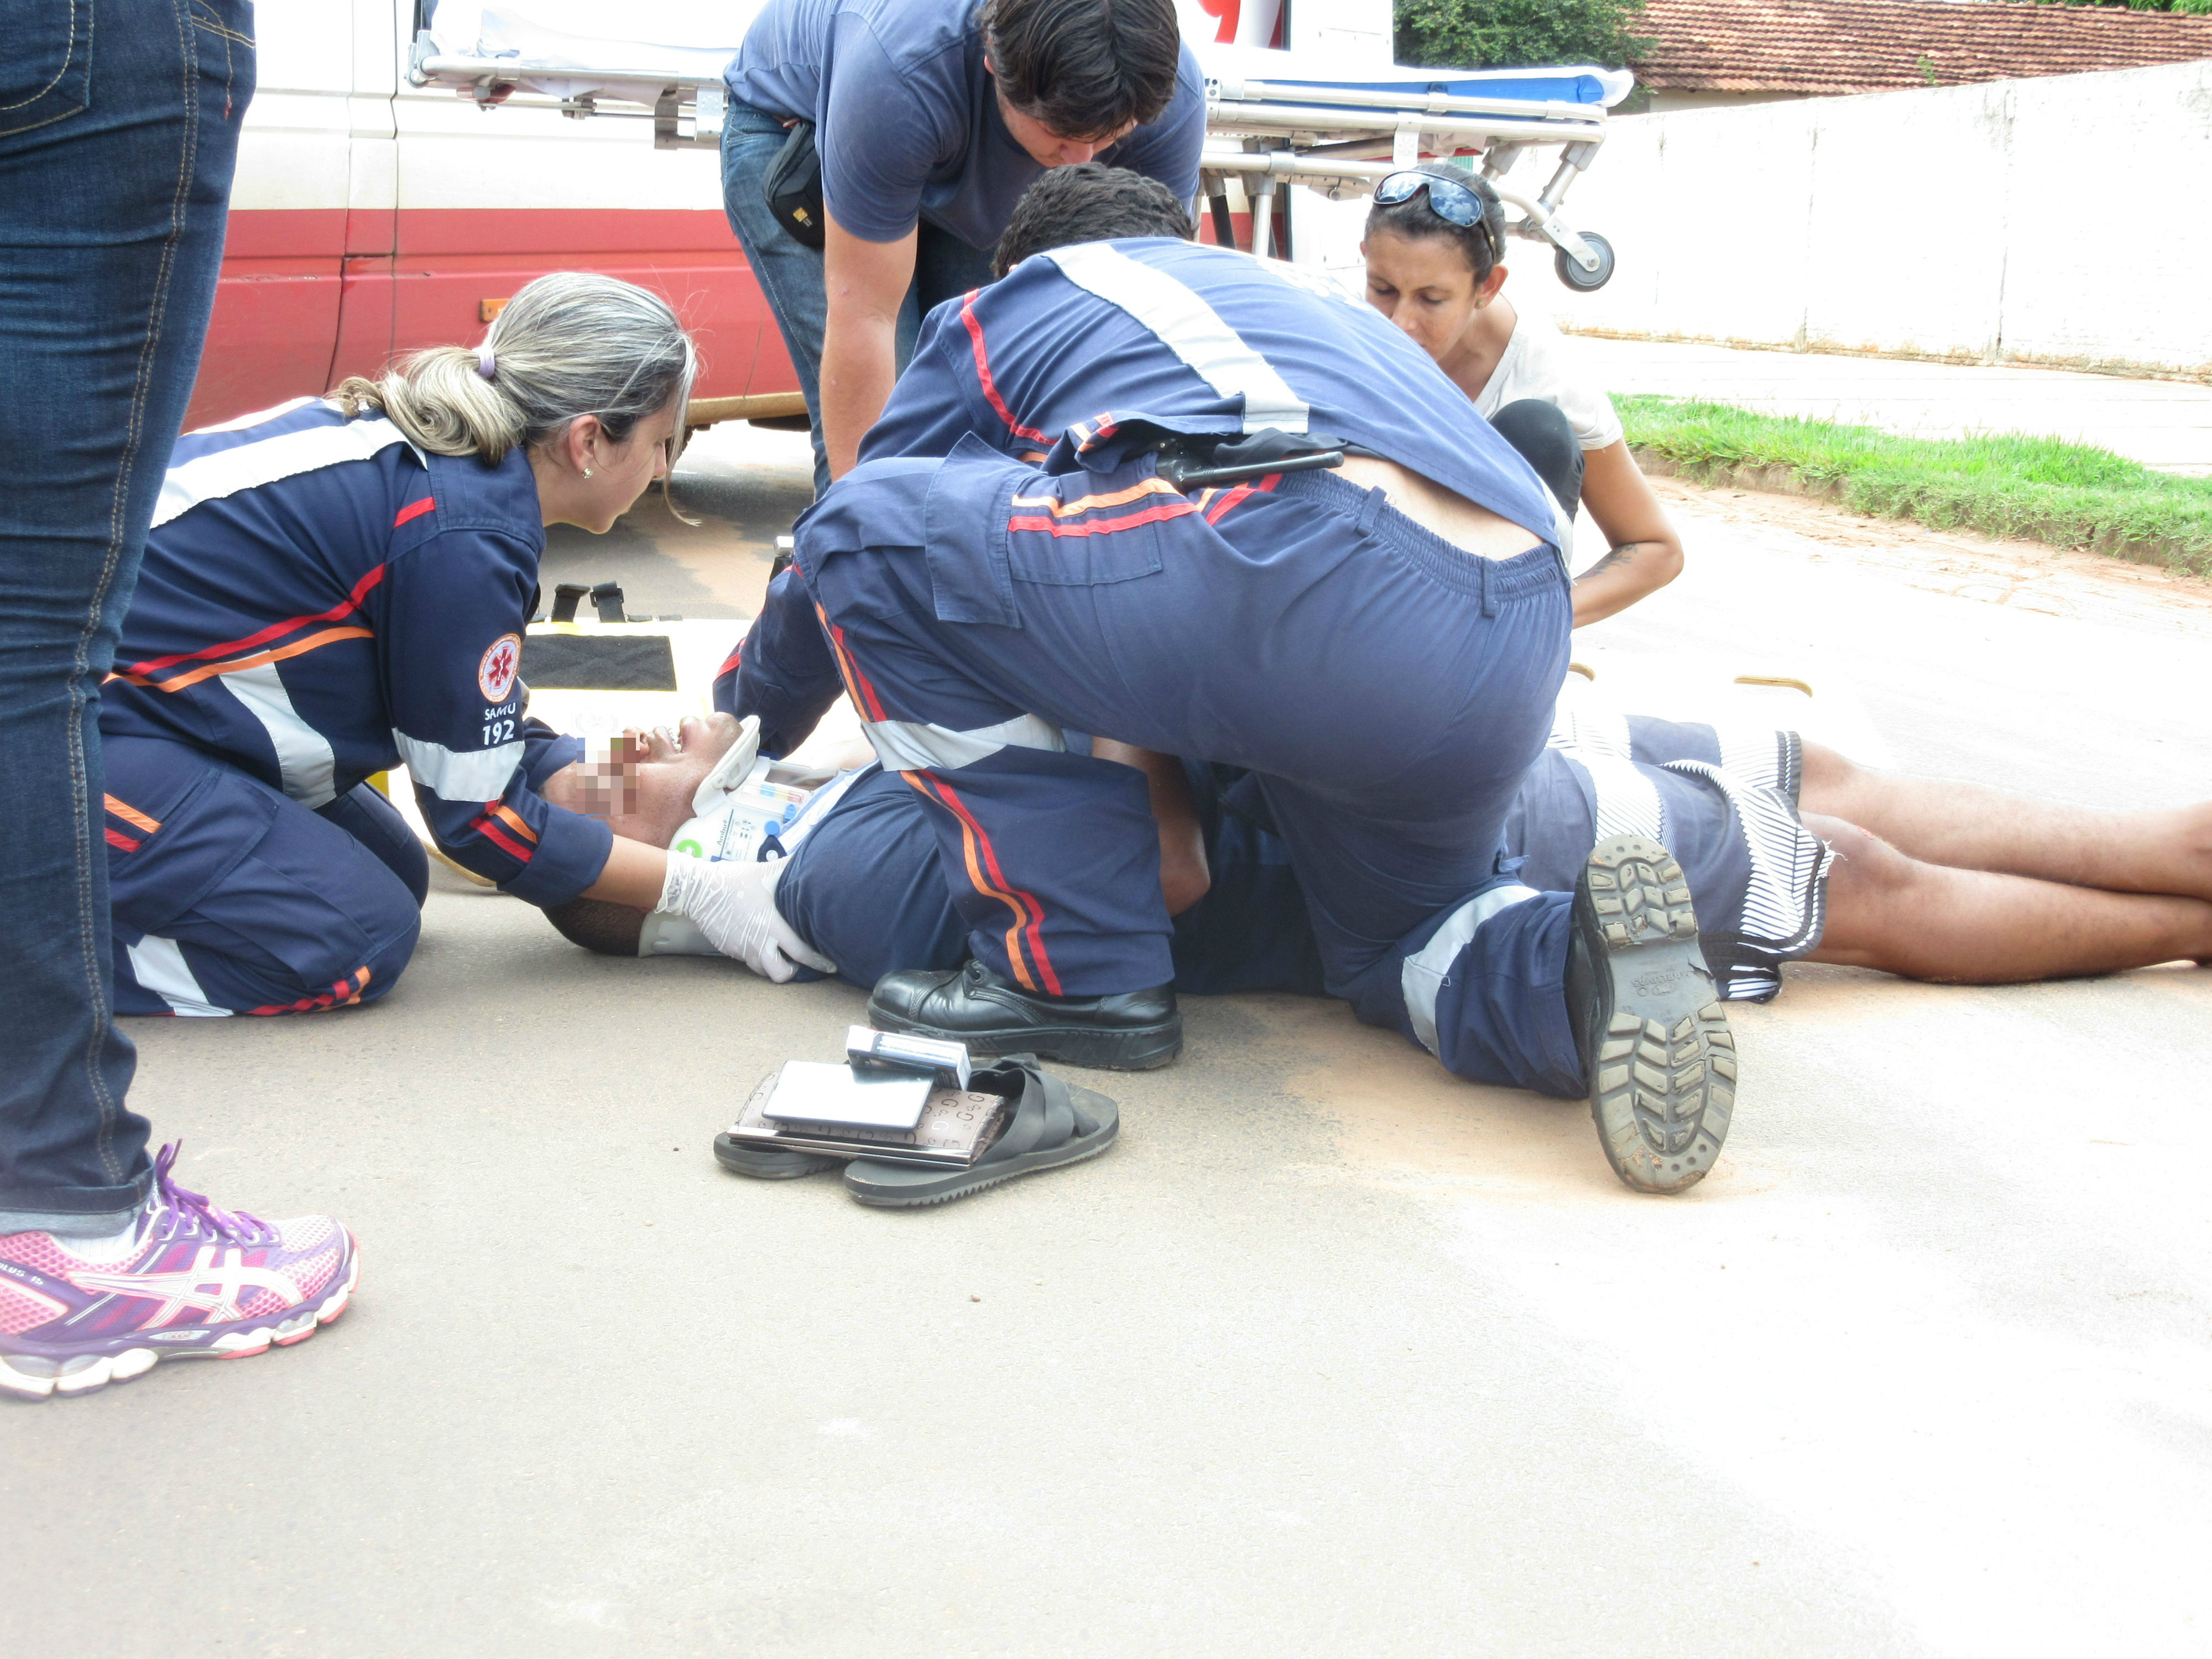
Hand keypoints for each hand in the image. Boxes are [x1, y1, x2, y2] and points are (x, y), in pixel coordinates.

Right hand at [654, 855, 835, 982]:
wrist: (700, 890)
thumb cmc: (735, 879)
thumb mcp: (767, 871)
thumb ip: (790, 867)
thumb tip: (811, 855)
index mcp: (773, 925)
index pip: (801, 952)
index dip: (818, 962)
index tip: (830, 965)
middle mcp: (760, 942)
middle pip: (782, 973)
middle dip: (797, 974)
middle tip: (806, 967)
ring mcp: (744, 949)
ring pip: (765, 972)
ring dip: (776, 968)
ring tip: (785, 958)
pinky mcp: (731, 950)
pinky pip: (750, 963)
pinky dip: (760, 960)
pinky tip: (765, 949)